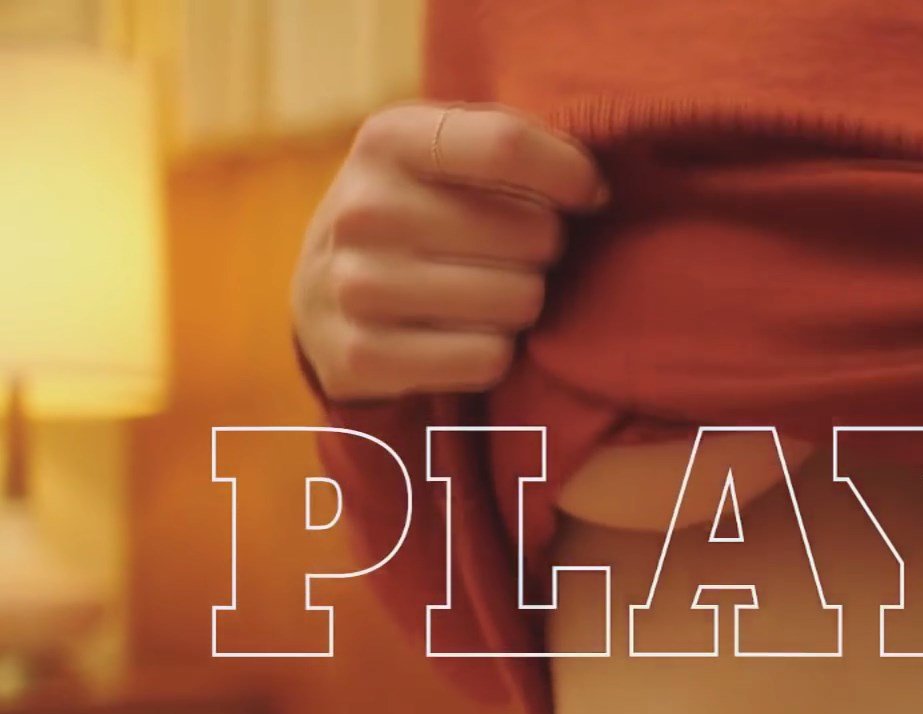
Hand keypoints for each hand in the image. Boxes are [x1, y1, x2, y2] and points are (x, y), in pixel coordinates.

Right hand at [291, 102, 607, 400]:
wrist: (323, 292)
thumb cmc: (422, 210)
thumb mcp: (446, 152)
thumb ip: (515, 146)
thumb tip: (594, 189)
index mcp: (388, 140)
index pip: (506, 145)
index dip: (571, 174)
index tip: (589, 195)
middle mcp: (362, 209)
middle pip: (533, 233)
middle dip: (544, 248)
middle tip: (514, 254)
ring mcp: (354, 286)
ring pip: (519, 301)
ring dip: (523, 303)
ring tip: (488, 292)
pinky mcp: (361, 356)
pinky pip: (489, 359)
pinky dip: (495, 353)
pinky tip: (464, 335)